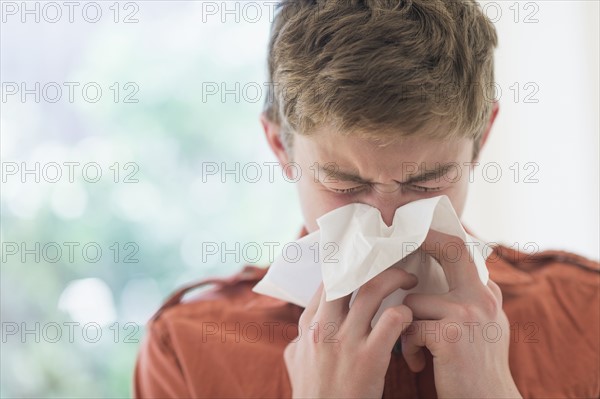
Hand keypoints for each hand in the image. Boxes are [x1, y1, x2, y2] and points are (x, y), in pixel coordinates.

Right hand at [284, 266, 417, 397]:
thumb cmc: (313, 393)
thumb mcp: (296, 359)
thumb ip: (303, 335)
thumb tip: (308, 320)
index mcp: (309, 325)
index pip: (327, 280)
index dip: (348, 264)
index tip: (366, 259)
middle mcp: (324, 328)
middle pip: (348, 276)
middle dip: (373, 264)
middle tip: (392, 262)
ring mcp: (345, 342)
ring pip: (372, 291)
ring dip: (395, 279)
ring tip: (410, 280)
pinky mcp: (369, 359)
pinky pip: (392, 320)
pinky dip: (405, 314)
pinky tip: (410, 318)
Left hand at [402, 230, 521, 397]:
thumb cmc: (476, 371)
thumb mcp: (484, 328)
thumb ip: (467, 299)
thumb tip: (444, 273)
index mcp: (488, 295)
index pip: (465, 251)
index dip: (440, 236)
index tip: (418, 231)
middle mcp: (482, 299)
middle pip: (451, 249)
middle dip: (424, 240)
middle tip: (398, 241)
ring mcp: (468, 314)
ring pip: (414, 301)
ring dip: (407, 327)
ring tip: (417, 350)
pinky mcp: (451, 335)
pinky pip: (410, 327)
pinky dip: (408, 348)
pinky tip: (420, 364)